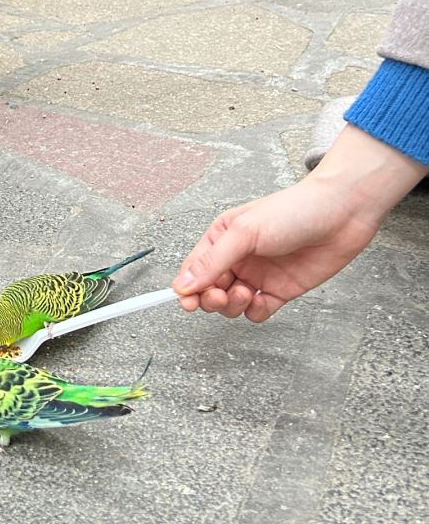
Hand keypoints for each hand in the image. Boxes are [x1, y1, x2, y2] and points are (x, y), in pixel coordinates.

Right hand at [173, 126, 424, 320]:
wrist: (341, 214)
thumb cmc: (292, 211)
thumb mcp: (244, 232)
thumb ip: (213, 261)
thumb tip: (183, 284)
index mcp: (222, 238)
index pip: (195, 268)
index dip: (187, 287)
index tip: (186, 301)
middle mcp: (238, 258)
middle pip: (210, 290)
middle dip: (210, 298)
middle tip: (220, 297)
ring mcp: (260, 275)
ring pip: (232, 304)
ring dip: (233, 305)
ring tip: (245, 293)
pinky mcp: (281, 290)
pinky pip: (259, 311)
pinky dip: (255, 311)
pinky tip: (261, 300)